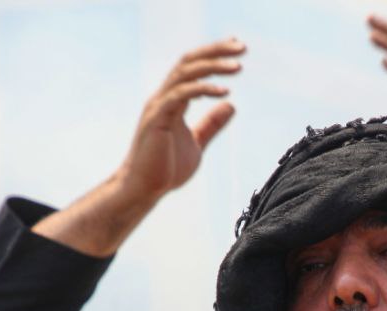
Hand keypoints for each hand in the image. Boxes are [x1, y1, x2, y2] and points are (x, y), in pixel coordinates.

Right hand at [114, 37, 245, 203]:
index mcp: (172, 100)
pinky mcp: (157, 118)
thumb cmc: (165, 168)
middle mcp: (164, 97)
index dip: (214, 55)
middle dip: (216, 50)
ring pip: (185, 73)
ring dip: (212, 66)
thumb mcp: (197, 143)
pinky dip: (202, 89)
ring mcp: (159, 105)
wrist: (144, 189)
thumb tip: (230, 105)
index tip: (237, 49)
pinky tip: (223, 92)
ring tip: (237, 67)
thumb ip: (212, 124)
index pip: (193, 67)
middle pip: (189, 62)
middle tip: (241, 46)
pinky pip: (180, 95)